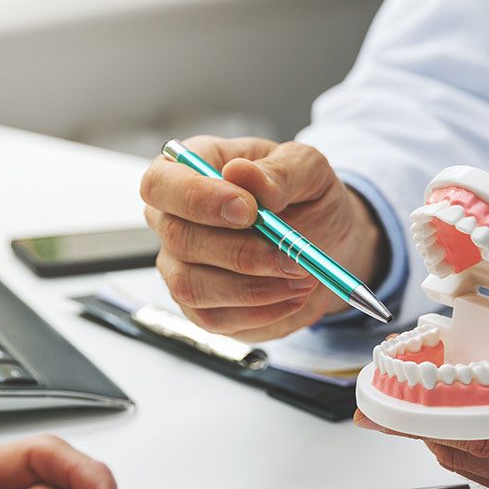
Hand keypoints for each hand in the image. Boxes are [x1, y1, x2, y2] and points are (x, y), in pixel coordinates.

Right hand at [140, 135, 389, 340]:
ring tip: (302, 276)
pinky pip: (214, 318)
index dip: (198, 198)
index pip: (161, 183)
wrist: (327, 243)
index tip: (249, 210)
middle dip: (242, 253)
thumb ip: (279, 170)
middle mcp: (173, 219)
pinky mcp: (199, 306)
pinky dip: (260, 311)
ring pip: (192, 286)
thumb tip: (241, 173)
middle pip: (179, 239)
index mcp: (189, 171)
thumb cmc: (307, 198)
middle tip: (293, 256)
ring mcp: (180, 266)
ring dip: (254, 288)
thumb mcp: (308, 170)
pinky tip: (293, 295)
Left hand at [356, 314, 488, 488]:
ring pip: (482, 464)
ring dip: (441, 433)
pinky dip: (471, 445)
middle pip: (471, 449)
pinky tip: (459, 416)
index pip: (486, 425)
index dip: (430, 406)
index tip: (390, 383)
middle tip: (382, 388)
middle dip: (422, 420)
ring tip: (408, 397)